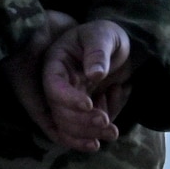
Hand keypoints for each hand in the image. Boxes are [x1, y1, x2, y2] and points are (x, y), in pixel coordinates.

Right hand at [41, 19, 137, 148]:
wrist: (117, 46)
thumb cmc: (105, 34)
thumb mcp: (102, 35)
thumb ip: (97, 51)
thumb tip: (95, 75)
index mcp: (55, 64)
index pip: (52, 86)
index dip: (67, 99)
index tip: (89, 105)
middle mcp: (57, 85)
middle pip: (59, 112)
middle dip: (82, 123)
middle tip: (107, 124)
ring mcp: (69, 99)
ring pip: (69, 126)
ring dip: (89, 134)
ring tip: (113, 132)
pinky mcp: (81, 110)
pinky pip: (85, 127)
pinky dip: (100, 128)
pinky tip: (115, 103)